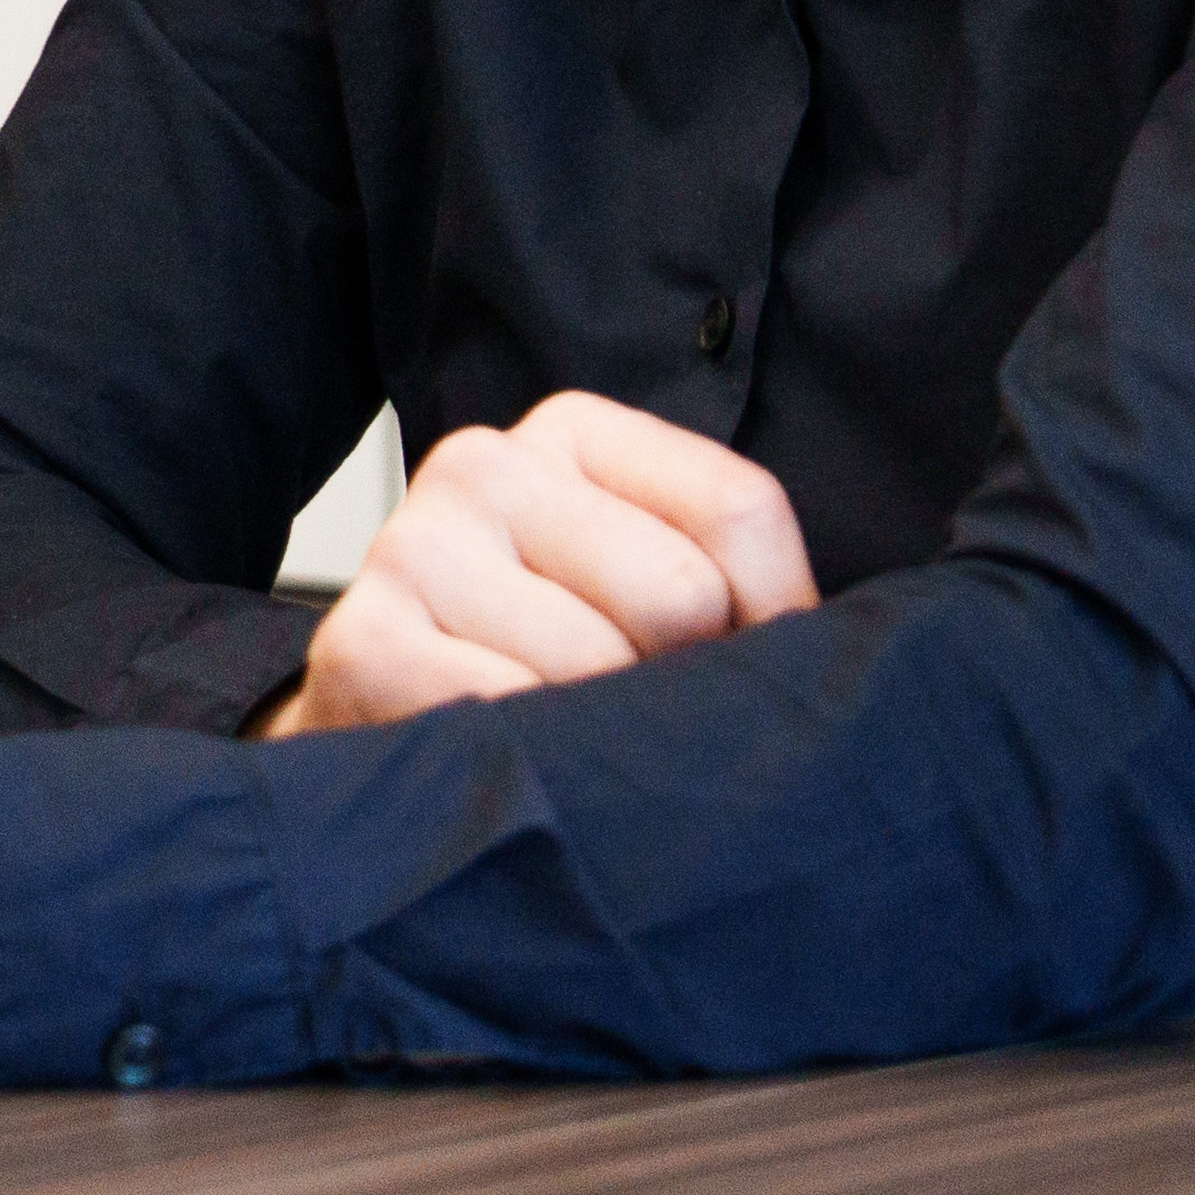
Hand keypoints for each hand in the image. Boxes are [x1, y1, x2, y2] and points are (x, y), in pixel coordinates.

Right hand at [266, 389, 820, 737]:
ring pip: (597, 666)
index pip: (741, 510)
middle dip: (672, 681)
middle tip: (620, 708)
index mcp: (571, 433)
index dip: (769, 619)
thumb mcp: (650, 595)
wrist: (386, 732)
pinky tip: (502, 753)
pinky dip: (528, 761)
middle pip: (680, 593)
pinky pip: (510, 712)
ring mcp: (412, 545)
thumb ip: (750, 593)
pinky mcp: (362, 641)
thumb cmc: (543, 664)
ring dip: (597, 735)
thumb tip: (832, 654)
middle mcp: (483, 463)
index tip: (724, 660)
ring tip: (557, 735)